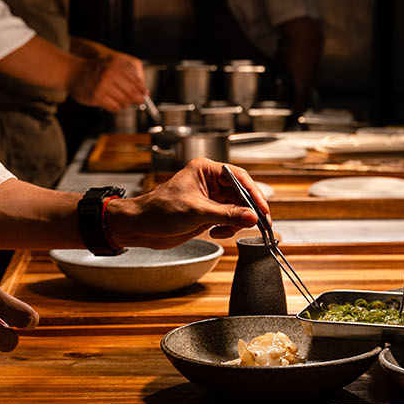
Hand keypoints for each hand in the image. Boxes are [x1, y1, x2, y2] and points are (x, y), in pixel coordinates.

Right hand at [68, 46, 146, 110]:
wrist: (73, 72)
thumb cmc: (94, 70)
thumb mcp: (112, 65)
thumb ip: (128, 75)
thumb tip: (144, 90)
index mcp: (116, 64)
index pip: (137, 80)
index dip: (143, 90)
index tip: (145, 94)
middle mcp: (110, 73)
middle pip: (133, 92)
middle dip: (138, 99)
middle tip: (139, 102)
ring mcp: (103, 85)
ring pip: (125, 101)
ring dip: (126, 104)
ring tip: (123, 102)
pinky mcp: (97, 96)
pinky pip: (114, 107)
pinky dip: (117, 107)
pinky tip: (114, 104)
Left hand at [105, 158, 263, 247]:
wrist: (141, 227)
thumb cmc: (159, 210)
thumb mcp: (196, 211)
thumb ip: (227, 214)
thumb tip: (252, 217)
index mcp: (206, 170)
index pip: (239, 177)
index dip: (253, 193)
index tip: (263, 209)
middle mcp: (210, 182)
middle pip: (241, 194)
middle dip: (248, 210)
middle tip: (259, 224)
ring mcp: (210, 198)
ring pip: (237, 209)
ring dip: (236, 222)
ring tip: (226, 230)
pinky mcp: (208, 213)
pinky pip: (229, 219)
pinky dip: (228, 228)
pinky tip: (216, 233)